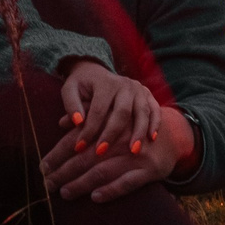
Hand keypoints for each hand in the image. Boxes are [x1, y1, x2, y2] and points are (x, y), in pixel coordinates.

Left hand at [43, 105, 194, 201]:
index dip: (58, 154)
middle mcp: (120, 139)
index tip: (42, 167)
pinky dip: (111, 190)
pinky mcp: (149, 170)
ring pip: (103, 171)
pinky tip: (95, 197)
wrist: (172, 134)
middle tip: (47, 183)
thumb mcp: (113, 117)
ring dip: (81, 184)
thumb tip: (62, 122)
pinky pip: (128, 183)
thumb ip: (88, 118)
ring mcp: (136, 156)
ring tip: (64, 192)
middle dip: (64, 172)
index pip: (77, 140)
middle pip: (86, 157)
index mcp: (109, 123)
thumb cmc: (134, 127)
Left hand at [48, 62, 161, 186]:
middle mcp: (125, 84)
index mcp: (105, 82)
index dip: (89, 129)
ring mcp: (139, 89)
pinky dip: (155, 124)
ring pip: (142, 112)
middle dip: (112, 134)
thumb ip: (71, 104)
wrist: (96, 72)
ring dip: (138, 132)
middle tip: (102, 152)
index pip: (98, 109)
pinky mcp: (148, 95)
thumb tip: (76, 122)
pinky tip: (151, 139)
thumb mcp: (70, 90)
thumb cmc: (81, 86)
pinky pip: (155, 110)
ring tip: (133, 151)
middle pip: (122, 112)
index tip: (79, 147)